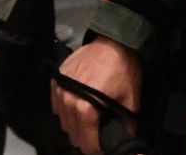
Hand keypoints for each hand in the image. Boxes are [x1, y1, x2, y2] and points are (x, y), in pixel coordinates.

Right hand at [50, 37, 142, 154]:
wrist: (113, 42)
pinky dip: (65, 109)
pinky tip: (78, 105)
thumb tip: (126, 144)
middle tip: (98, 133)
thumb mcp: (130, 101)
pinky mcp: (55, 80)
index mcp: (85, 109)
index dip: (97, 149)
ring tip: (89, 120)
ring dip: (75, 124)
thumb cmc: (123, 71)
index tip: (104, 147)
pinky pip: (56, 105)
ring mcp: (58, 90)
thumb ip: (127, 127)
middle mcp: (67, 101)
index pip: (86, 143)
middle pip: (73, 134)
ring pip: (63, 121)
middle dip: (86, 138)